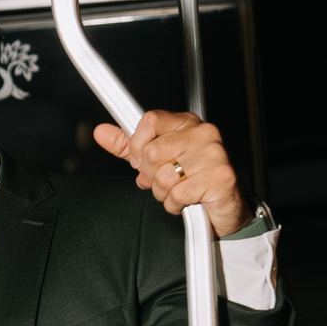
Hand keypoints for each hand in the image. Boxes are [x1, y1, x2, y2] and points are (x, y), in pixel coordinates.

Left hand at [93, 110, 249, 235]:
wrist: (225, 205)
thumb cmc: (191, 179)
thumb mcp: (156, 159)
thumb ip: (128, 146)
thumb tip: (101, 132)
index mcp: (186, 123)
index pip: (150, 120)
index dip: (137, 144)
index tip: (139, 158)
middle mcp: (202, 133)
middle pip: (152, 152)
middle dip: (149, 175)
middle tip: (160, 181)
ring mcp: (214, 154)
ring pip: (163, 176)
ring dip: (162, 192)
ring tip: (175, 191)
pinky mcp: (220, 177)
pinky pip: (178, 194)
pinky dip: (175, 204)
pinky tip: (185, 200)